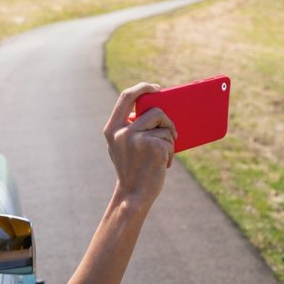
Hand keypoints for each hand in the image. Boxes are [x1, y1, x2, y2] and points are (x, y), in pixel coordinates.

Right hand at [103, 82, 176, 207]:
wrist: (134, 195)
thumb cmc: (132, 170)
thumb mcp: (121, 146)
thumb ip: (128, 128)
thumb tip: (152, 109)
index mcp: (113, 129)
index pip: (126, 96)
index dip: (143, 88)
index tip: (156, 89)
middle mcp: (123, 131)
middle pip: (155, 111)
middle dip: (166, 120)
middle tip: (171, 128)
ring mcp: (137, 139)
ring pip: (165, 128)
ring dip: (169, 141)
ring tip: (161, 157)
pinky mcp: (153, 147)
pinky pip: (170, 141)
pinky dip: (171, 152)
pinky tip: (163, 165)